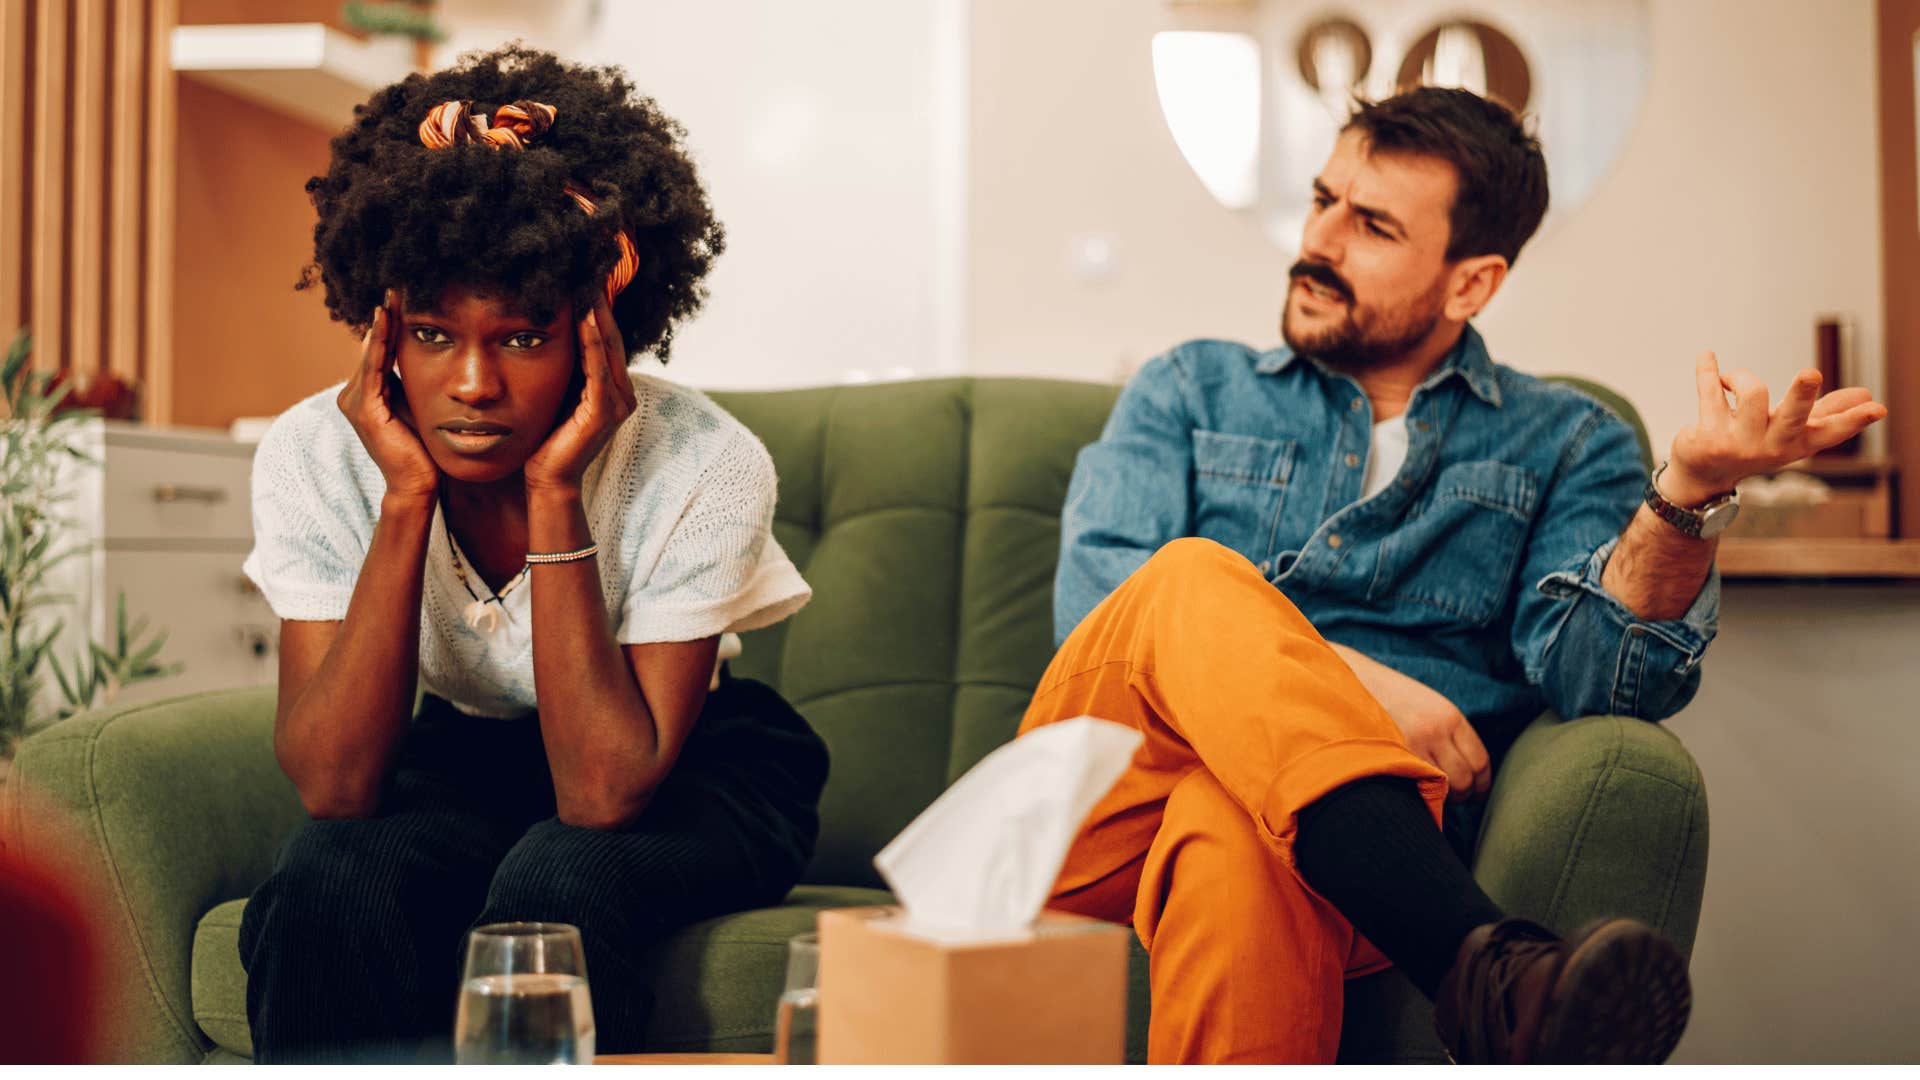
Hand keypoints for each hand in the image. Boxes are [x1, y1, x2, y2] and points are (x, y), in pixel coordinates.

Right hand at [337, 289, 437, 499]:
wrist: (419, 484)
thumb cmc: (424, 448)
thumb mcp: (419, 403)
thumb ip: (413, 380)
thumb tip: (428, 348)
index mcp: (367, 392)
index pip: (381, 348)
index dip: (392, 321)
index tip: (405, 291)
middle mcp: (353, 394)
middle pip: (373, 345)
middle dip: (386, 315)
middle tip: (398, 281)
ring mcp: (355, 402)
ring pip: (372, 352)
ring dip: (382, 322)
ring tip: (392, 292)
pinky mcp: (364, 411)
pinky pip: (373, 369)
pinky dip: (378, 343)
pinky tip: (384, 319)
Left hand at [523, 294, 637, 493]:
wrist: (547, 480)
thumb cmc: (547, 437)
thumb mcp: (558, 392)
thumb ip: (566, 366)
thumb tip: (550, 328)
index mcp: (613, 387)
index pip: (606, 338)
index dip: (598, 306)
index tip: (585, 275)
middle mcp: (622, 393)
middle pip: (612, 336)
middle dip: (601, 302)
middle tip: (591, 267)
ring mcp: (617, 404)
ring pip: (608, 348)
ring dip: (598, 314)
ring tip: (589, 282)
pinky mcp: (603, 413)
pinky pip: (598, 369)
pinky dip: (593, 341)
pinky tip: (585, 317)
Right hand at [1329, 643, 1489, 802]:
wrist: (1345, 679)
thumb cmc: (1384, 694)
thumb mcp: (1424, 704)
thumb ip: (1445, 731)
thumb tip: (1463, 768)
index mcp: (1449, 716)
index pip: (1480, 761)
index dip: (1480, 784)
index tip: (1475, 794)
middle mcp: (1435, 731)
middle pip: (1464, 779)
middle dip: (1461, 795)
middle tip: (1450, 798)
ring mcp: (1411, 745)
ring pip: (1442, 789)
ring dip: (1439, 798)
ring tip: (1428, 795)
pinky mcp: (1389, 756)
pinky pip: (1414, 787)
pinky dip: (1417, 795)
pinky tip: (1410, 791)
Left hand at [1664, 351, 1888, 505]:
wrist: (1703, 476)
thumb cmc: (1754, 445)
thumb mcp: (1792, 433)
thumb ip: (1826, 413)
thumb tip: (1867, 395)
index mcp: (1797, 443)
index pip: (1831, 432)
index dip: (1854, 420)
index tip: (1877, 408)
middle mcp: (1772, 445)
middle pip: (1793, 414)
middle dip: (1802, 393)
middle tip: (1810, 373)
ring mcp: (1740, 443)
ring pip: (1753, 392)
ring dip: (1740, 375)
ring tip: (1730, 380)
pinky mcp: (1709, 436)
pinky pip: (1711, 391)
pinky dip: (1708, 369)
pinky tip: (1707, 355)